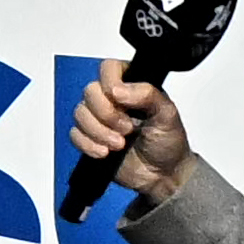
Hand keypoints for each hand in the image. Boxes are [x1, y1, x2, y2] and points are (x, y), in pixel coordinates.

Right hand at [70, 59, 194, 202]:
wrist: (162, 176)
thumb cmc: (168, 142)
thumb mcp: (167, 114)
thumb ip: (147, 94)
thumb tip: (118, 90)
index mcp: (131, 84)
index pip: (108, 68)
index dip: (109, 84)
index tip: (121, 101)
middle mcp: (112, 98)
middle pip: (90, 92)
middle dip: (107, 115)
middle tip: (127, 129)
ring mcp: (100, 119)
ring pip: (80, 114)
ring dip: (99, 132)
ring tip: (119, 145)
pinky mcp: (91, 139)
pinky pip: (75, 135)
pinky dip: (89, 145)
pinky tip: (106, 153)